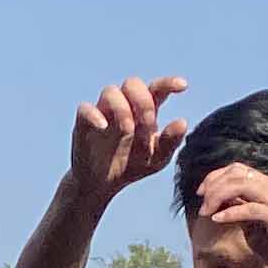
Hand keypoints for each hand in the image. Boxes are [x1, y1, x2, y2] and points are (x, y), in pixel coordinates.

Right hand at [68, 74, 187, 196]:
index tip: (183, 86)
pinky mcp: (83, 124)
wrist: (103, 185)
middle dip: (143, 102)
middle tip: (148, 125)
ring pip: (110, 91)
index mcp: (144, 111)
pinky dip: (95, 115)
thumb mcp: (157, 158)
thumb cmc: (132, 165)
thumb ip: (170, 141)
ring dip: (123, 109)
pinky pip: (85, 109)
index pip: (156, 88)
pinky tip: (104, 128)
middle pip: (132, 83)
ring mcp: (102, 112)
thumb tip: (182, 122)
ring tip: (128, 132)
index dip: (168, 83)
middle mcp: (123, 105)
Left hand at [187, 162, 267, 267]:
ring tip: (206, 213)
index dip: (216, 177)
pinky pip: (250, 208)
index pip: (239, 170)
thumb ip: (242, 212)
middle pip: (238, 172)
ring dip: (218, 196)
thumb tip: (221, 204)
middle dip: (213, 185)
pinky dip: (230, 212)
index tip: (202, 194)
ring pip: (242, 185)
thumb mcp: (256, 227)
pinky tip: (217, 220)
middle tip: (202, 204)